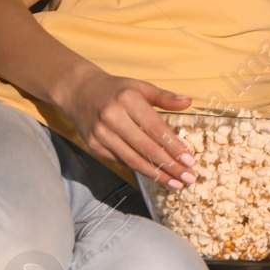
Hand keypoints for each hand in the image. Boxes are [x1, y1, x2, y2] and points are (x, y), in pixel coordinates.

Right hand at [59, 67, 197, 187]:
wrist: (78, 91)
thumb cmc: (115, 89)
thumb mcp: (141, 87)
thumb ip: (165, 97)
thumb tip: (188, 102)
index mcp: (128, 101)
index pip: (156, 129)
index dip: (174, 147)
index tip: (190, 160)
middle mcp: (113, 118)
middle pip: (146, 148)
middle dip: (170, 166)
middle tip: (188, 178)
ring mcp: (101, 134)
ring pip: (133, 160)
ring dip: (156, 174)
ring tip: (175, 183)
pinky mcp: (93, 145)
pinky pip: (121, 161)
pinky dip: (140, 169)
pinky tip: (156, 175)